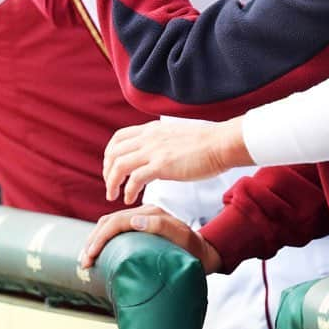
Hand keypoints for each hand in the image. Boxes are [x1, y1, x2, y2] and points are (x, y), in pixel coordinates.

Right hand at [81, 204, 222, 272]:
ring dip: (95, 240)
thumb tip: (133, 221)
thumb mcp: (184, 239)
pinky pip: (116, 231)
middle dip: (93, 239)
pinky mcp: (139, 230)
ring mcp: (140, 221)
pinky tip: (98, 252)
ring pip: (109, 225)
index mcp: (150, 213)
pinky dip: (103, 240)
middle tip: (85, 260)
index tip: (91, 255)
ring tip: (86, 258)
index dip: (101, 236)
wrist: (209, 255)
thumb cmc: (198, 251)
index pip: (117, 221)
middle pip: (109, 221)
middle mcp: (142, 214)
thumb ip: (162, 227)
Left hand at [103, 118, 251, 205]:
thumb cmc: (205, 143)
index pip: (118, 138)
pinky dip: (128, 190)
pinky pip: (135, 179)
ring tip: (113, 196)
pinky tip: (129, 199)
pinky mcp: (162, 165)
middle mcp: (147, 138)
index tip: (111, 168)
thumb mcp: (174, 135)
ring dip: (112, 183)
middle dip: (107, 171)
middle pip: (114, 152)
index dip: (110, 154)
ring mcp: (153, 151)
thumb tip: (156, 154)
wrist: (221, 143)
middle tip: (110, 186)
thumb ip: (160, 142)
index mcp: (150, 130)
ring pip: (119, 165)